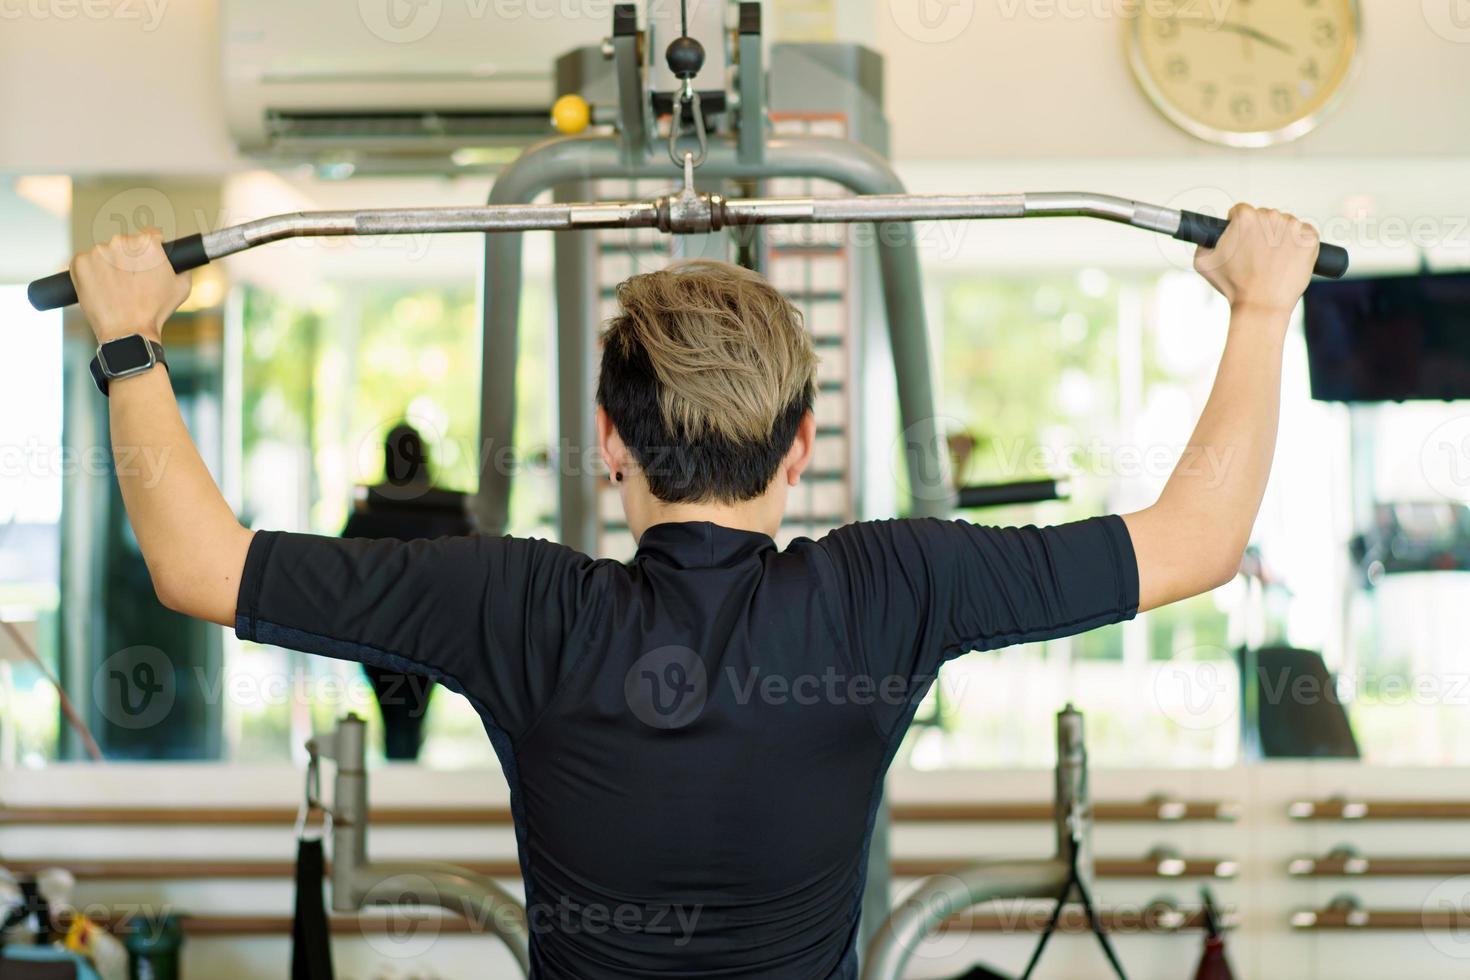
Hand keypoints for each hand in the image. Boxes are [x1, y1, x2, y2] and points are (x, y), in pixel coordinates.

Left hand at [71, 229, 191, 342]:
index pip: (149, 236)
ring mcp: (97, 251)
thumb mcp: (181, 287)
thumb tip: (180, 262)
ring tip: (115, 288)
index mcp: (147, 243)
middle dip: (128, 259)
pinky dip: (91, 273)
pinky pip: (85, 262)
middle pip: (125, 244)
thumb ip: (182, 267)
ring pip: (105, 253)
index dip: (150, 252)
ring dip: (109, 266)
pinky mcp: (79, 262)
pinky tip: (101, 288)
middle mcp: (121, 242)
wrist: (128, 331)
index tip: (146, 264)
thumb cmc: (155, 311)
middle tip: (131, 281)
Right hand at [1194, 204, 1320, 316]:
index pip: (1241, 211)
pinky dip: (1300, 244)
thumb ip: (1202, 243)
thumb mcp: (1203, 264)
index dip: (1238, 227)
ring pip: (1285, 225)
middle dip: (1260, 232)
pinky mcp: (1310, 238)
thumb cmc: (1233, 286)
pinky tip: (1289, 259)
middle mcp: (1271, 216)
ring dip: (1280, 237)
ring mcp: (1293, 227)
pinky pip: (1305, 233)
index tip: (1241, 242)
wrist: (1262, 305)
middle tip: (1256, 256)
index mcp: (1245, 217)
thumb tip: (1207, 237)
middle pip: (1264, 216)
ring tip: (1273, 261)